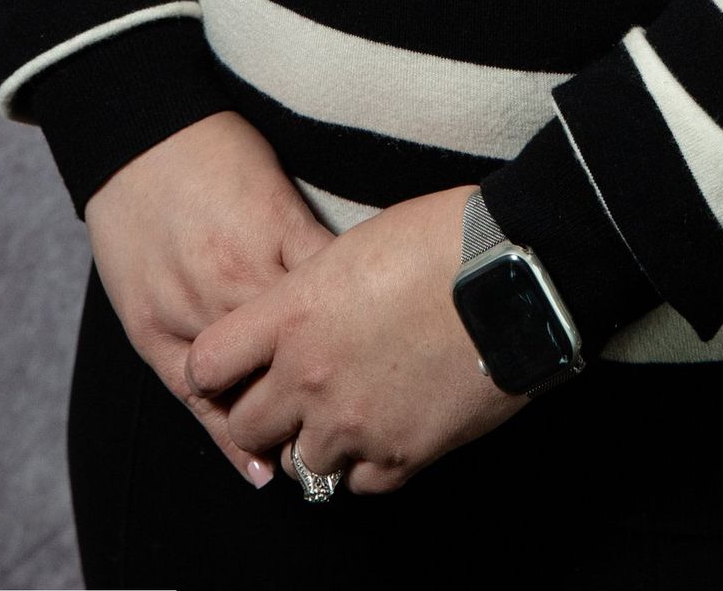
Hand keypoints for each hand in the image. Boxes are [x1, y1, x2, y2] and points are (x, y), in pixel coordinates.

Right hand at [83, 109, 335, 486]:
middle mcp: (232, 281)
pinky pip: (192, 393)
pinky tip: (258, 468)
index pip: (334, 310)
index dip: (367, 348)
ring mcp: (188, 308)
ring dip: (283, 422)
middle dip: (331, 394)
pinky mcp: (150, 327)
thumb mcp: (277, 185)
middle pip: (293, 358)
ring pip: (244, 386)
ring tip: (322, 461)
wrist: (135, 134)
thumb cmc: (216, 151)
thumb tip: (358, 280)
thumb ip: (310, 239)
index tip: (397, 375)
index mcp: (274, 239)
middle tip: (368, 425)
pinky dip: (224, 434)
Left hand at [184, 183, 526, 495]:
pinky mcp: (402, 454)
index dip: (217, 370)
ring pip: (302, 466)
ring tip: (346, 414)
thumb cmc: (441, 239)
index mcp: (292, 316)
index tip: (235, 368)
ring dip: (317, 443)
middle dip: (264, 415)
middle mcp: (310, 377)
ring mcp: (355, 422)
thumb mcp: (354, 245)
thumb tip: (306, 312)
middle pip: (248, 428)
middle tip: (290, 398)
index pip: (207, 365)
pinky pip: (360, 483)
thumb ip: (313, 291)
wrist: (514, 275)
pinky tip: (385, 430)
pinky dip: (366, 463)